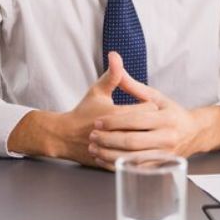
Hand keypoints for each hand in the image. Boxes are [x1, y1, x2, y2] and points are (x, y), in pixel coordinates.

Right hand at [7, 52, 155, 167]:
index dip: (152, 106)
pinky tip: (146, 152)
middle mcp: (115, 134)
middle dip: (153, 124)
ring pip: (141, 149)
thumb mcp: (98, 91)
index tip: (152, 105)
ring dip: (149, 143)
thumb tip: (116, 55)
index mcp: (115, 114)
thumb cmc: (83, 112)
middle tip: (154, 121)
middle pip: (147, 129)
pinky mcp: (111, 164)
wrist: (65, 136)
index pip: (148, 109)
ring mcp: (112, 150)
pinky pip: (132, 163)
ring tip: (152, 135)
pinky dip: (140, 158)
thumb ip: (112, 75)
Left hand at [88, 66, 219, 170]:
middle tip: (92, 136)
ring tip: (95, 149)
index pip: (135, 120)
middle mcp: (168, 137)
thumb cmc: (171, 112)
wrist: (193, 133)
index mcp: (166, 118)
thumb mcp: (155, 96)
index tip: (97, 122)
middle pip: (133, 141)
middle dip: (109, 139)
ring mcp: (165, 154)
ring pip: (133, 157)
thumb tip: (114, 62)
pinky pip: (136, 168)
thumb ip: (133, 86)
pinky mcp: (161, 165)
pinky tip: (105, 159)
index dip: (114, 122)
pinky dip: (119, 165)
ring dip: (110, 154)